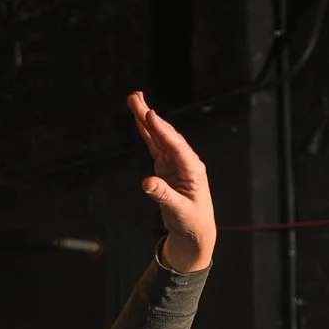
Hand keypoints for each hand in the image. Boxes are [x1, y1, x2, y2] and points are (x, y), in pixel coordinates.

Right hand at [131, 91, 214, 272]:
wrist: (195, 231)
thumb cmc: (191, 221)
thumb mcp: (178, 211)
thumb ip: (163, 195)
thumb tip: (146, 182)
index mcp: (193, 170)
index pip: (176, 146)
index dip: (162, 130)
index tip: (149, 114)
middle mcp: (185, 161)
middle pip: (166, 134)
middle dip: (150, 116)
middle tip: (135, 97)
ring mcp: (175, 162)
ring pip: (159, 136)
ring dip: (146, 119)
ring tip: (134, 99)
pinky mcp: (166, 166)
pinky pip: (155, 145)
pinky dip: (146, 132)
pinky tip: (139, 118)